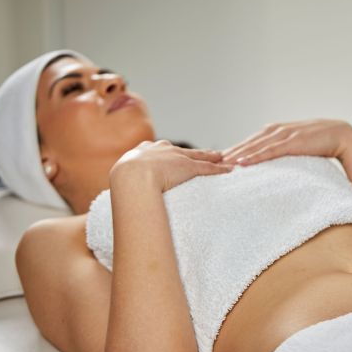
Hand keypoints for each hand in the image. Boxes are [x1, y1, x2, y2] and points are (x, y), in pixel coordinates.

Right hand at [110, 140, 233, 191]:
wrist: (131, 176)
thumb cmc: (123, 182)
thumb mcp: (122, 180)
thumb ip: (126, 186)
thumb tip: (122, 201)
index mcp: (143, 152)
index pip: (161, 152)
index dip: (169, 155)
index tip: (175, 156)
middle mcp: (161, 150)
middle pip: (181, 151)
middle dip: (192, 153)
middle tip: (202, 153)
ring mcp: (175, 158)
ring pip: (198, 157)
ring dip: (210, 158)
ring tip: (221, 158)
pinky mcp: (189, 167)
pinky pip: (208, 168)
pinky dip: (220, 169)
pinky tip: (229, 169)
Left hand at [221, 119, 351, 165]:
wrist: (342, 136)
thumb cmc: (319, 144)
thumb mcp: (296, 147)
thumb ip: (282, 151)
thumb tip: (271, 166)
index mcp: (276, 131)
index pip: (250, 141)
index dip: (234, 150)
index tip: (217, 160)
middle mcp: (277, 130)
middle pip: (248, 142)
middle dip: (229, 152)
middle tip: (211, 163)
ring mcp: (284, 134)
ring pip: (255, 146)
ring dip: (237, 155)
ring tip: (221, 164)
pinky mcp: (293, 142)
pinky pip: (270, 151)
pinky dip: (255, 156)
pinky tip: (243, 163)